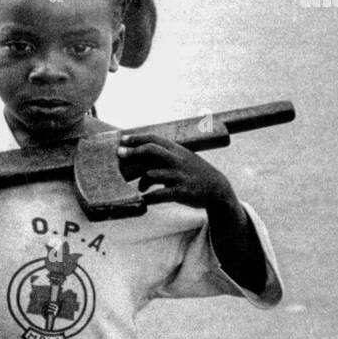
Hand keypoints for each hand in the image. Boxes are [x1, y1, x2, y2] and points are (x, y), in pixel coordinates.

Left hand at [117, 134, 235, 211]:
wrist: (217, 189)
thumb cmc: (193, 173)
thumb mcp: (181, 160)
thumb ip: (163, 159)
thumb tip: (140, 167)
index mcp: (177, 150)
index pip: (154, 139)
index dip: (137, 138)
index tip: (123, 139)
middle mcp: (177, 160)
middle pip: (151, 151)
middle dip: (133, 152)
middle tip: (120, 155)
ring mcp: (179, 176)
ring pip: (152, 174)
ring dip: (141, 182)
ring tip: (141, 188)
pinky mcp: (181, 192)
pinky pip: (159, 195)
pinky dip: (148, 198)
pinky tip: (143, 200)